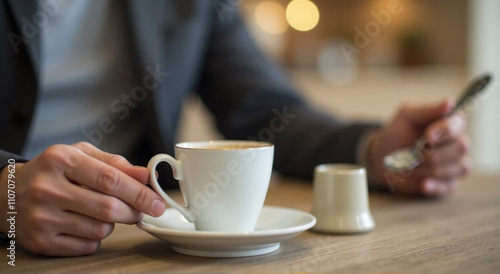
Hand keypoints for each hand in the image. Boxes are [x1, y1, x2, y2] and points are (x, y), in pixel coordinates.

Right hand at [0, 142, 165, 255]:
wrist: (8, 194)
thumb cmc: (54, 171)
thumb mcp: (81, 156)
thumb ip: (116, 164)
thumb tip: (147, 175)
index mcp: (61, 160)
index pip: (111, 179)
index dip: (140, 193)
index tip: (158, 202)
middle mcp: (48, 188)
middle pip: (108, 208)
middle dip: (133, 211)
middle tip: (141, 210)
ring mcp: (42, 217)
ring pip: (100, 229)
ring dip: (113, 224)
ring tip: (103, 212)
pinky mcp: (40, 241)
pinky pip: (87, 246)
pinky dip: (95, 239)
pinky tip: (85, 224)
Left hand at [368, 100, 469, 195]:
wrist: (383, 159)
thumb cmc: (396, 134)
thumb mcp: (406, 118)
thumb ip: (427, 111)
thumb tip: (449, 102)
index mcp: (448, 123)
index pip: (459, 124)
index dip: (446, 130)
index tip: (428, 136)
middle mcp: (456, 143)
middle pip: (461, 147)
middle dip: (433, 152)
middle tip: (414, 153)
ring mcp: (454, 164)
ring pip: (457, 167)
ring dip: (429, 168)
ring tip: (411, 165)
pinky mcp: (448, 183)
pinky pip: (449, 186)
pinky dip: (434, 185)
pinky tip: (422, 183)